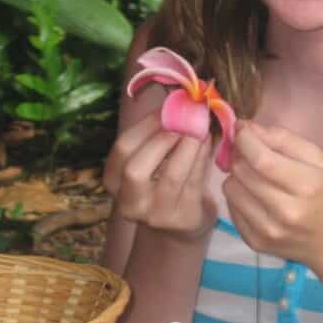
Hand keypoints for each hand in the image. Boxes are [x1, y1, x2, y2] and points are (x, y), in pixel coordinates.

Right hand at [103, 111, 217, 240]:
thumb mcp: (152, 159)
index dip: (146, 125)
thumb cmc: (165, 180)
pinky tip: (208, 142)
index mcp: (114, 181)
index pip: (122, 149)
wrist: (180, 224)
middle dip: (162, 140)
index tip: (168, 108)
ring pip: (171, 175)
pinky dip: (202, 158)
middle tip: (184, 121)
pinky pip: (194, 182)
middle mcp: (129, 202)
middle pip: (135, 168)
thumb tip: (178, 99)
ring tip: (200, 128)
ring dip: (188, 146)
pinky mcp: (182, 218)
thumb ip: (158, 133)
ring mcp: (155, 214)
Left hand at [223, 121, 322, 266]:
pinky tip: (256, 196)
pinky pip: (230, 209)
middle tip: (251, 152)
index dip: (245, 139)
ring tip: (255, 176)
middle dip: (240, 155)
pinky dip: (239, 196)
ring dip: (237, 176)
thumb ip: (284, 139)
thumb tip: (247, 128)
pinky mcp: (255, 242)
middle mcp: (285, 211)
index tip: (242, 129)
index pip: (261, 159)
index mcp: (306, 185)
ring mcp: (268, 231)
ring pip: (230, 189)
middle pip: (241, 172)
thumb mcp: (320, 160)